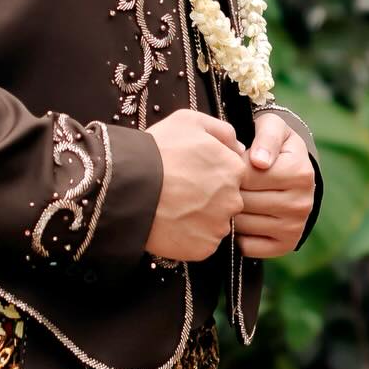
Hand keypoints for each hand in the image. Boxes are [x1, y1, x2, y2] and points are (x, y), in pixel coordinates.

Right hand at [142, 110, 247, 260]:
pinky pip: (202, 242)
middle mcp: (234, 200)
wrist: (131, 185)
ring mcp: (219, 227)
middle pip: (226, 199)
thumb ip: (221, 130)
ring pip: (215, 222)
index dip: (210, 171)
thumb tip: (238, 146)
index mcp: (233, 169)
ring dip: (200, 216)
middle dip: (208, 195)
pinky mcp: (204, 248)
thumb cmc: (158, 150)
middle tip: (180, 189)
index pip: (232, 173)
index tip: (191, 170)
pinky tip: (171, 222)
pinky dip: (189, 235)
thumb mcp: (189, 120)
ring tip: (173, 206)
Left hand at [233, 112, 314, 257]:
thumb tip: (259, 161)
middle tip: (220, 181)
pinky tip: (237, 217)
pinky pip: (249, 247)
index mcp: (300, 173)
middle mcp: (302, 204)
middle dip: (228, 190)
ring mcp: (295, 227)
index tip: (228, 161)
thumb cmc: (274, 143)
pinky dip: (237, 235)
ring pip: (244, 225)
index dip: (231, 167)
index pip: (248, 176)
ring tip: (226, 197)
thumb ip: (266, 137)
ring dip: (229, 212)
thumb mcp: (273, 127)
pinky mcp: (286, 245)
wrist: (292, 169)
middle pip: (245, 201)